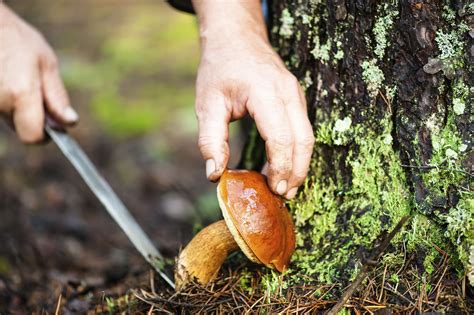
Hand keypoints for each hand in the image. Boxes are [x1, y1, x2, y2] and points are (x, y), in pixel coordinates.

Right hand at [0, 4, 77, 142]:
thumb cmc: (16, 39)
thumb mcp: (46, 64)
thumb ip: (57, 97)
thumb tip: (70, 123)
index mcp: (21, 93)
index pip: (32, 136)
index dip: (44, 135)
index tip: (52, 127)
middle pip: (20, 128)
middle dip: (31, 117)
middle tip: (33, 91)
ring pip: (8, 118)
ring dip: (16, 107)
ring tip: (16, 79)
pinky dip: (5, 99)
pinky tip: (6, 79)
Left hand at [193, 1, 313, 198]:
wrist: (237, 39)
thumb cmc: (220, 70)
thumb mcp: (207, 104)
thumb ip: (210, 140)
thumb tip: (215, 175)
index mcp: (265, 92)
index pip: (280, 136)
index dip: (280, 167)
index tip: (274, 190)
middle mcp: (287, 92)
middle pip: (303, 140)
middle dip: (296, 172)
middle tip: (283, 197)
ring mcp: (296, 95)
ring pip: (308, 136)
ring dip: (299, 164)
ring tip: (285, 188)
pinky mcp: (296, 99)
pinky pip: (303, 129)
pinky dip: (296, 151)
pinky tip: (282, 167)